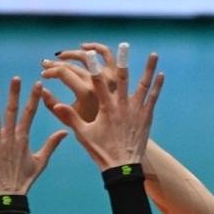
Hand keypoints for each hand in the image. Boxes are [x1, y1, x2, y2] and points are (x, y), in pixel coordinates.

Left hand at [0, 76, 67, 196]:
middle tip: (16, 78)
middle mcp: (10, 138)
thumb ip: (51, 145)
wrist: (8, 195)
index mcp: (24, 139)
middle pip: (12, 111)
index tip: (36, 84)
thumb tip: (64, 131)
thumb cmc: (25, 179)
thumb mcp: (41, 162)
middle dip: (14, 93)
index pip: (30, 113)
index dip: (33, 97)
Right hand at [41, 49, 162, 170]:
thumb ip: (69, 116)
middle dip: (123, 60)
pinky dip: (157, 86)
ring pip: (143, 84)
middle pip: (122, 77)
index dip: (90, 66)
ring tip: (154, 54)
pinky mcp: (146, 116)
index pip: (96, 81)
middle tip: (124, 45)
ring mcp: (136, 110)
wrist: (122, 168)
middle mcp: (122, 105)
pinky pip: (153, 98)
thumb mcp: (83, 134)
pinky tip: (161, 75)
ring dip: (148, 68)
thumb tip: (52, 103)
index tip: (87, 52)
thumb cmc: (101, 151)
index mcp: (105, 108)